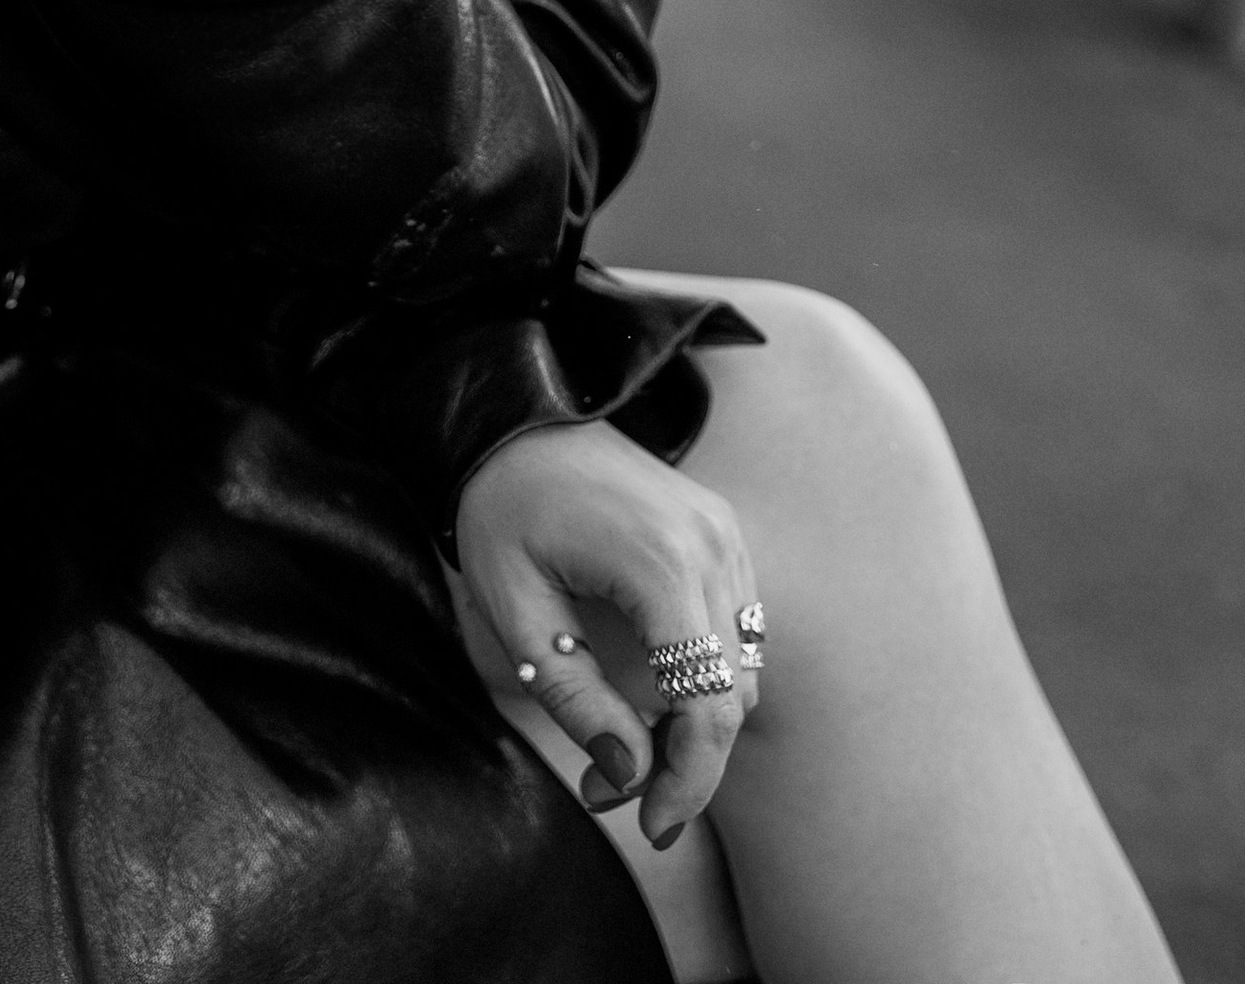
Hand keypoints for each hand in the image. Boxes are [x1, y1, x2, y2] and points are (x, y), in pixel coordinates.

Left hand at [454, 420, 759, 845]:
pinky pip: (735, 625)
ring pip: (742, 664)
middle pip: (732, 692)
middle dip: (687, 763)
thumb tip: (627, 775)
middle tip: (621, 797)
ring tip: (624, 744)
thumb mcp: (516, 611)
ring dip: (698, 720)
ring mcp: (722, 533)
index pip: (707, 703)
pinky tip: (653, 691)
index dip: (687, 780)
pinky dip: (707, 672)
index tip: (650, 826)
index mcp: (662, 564)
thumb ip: (575, 697)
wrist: (515, 419)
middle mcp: (711, 546)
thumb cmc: (501, 510)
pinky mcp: (718, 530)